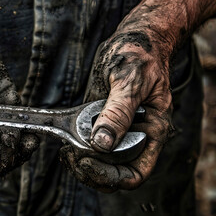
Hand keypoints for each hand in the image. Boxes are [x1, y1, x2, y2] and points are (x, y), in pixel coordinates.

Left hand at [60, 31, 172, 191]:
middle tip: (70, 157)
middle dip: (91, 172)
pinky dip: (76, 148)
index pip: (135, 172)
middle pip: (115, 173)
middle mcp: (135, 136)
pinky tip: (65, 141)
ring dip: (81, 163)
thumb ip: (118, 113)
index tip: (87, 162)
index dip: (111, 176)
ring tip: (66, 151)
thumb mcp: (130, 82)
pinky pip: (90, 145)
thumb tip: (102, 144)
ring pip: (100, 163)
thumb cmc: (140, 55)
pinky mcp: (102, 121)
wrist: (135, 39)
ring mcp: (118, 131)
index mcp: (151, 132)